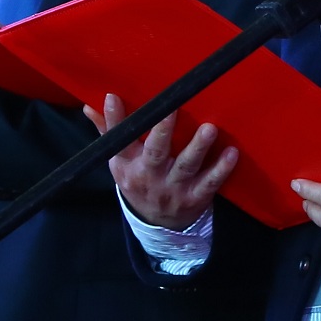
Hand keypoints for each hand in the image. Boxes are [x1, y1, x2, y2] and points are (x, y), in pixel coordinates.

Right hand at [92, 92, 233, 229]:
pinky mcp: (195, 197)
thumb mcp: (119, 162)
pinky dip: (221, 169)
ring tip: (209, 129)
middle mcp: (149, 176)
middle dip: (163, 131)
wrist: (156, 223)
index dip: (115, 120)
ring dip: (198, 148)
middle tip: (172, 108)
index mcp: (128, 164)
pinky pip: (209, 183)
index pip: (118, 141)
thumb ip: (108, 132)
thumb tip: (89, 105)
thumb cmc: (139, 180)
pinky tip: (231, 153)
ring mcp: (173, 188)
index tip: (114, 97)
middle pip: (155, 152)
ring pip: (186, 167)